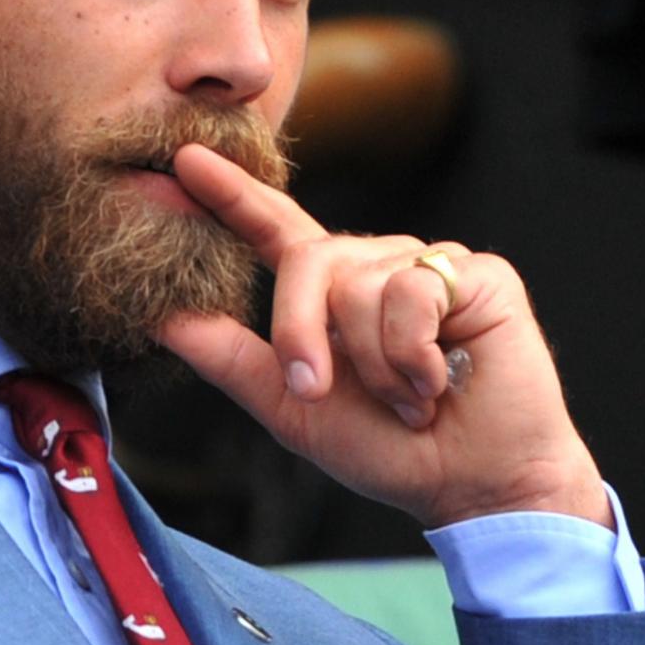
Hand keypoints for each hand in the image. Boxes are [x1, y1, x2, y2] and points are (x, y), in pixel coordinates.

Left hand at [154, 146, 608, 530]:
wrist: (476, 486)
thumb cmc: (393, 453)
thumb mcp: (295, 411)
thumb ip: (233, 361)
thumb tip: (165, 319)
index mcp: (335, 294)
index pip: (279, 230)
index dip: (235, 196)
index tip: (188, 159)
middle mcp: (381, 268)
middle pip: (311, 261)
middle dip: (303, 332)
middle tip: (322, 390)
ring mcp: (430, 266)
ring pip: (362, 284)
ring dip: (376, 364)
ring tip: (411, 397)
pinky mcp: (479, 274)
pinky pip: (414, 292)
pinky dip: (414, 354)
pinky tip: (441, 382)